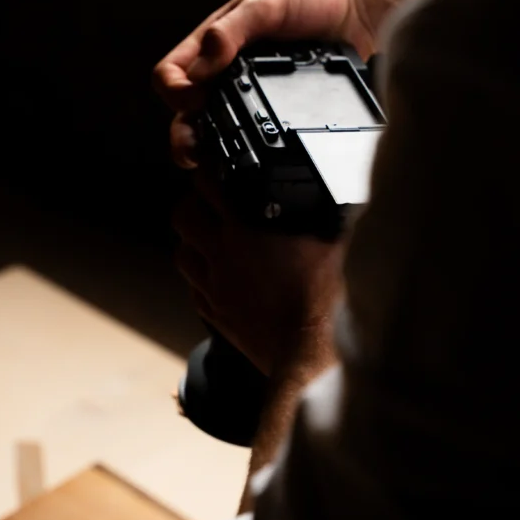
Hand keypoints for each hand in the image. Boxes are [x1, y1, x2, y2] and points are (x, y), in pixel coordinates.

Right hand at [153, 0, 454, 166]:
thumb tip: (200, 68)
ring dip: (210, 150)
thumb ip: (232, 32)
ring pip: (215, 130)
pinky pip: (250, 134)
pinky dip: (244, 149)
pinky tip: (253, 161)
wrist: (360, 2)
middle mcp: (224, 71)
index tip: (194, 102)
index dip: (174, 93)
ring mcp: (249, 92)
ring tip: (216, 167)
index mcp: (210, 43)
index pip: (171, 75)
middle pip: (185, 114)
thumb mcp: (267, 5)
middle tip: (194, 156)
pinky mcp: (276, 109)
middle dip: (183, 137)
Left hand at [173, 171, 343, 379]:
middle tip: (210, 201)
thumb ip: (325, 212)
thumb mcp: (335, 240)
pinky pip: (194, 287)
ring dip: (192, 240)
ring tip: (212, 238)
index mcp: (247, 227)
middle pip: (183, 214)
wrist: (310, 354)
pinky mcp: (217, 314)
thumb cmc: (327, 300)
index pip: (209, 182)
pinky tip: (220, 276)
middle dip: (193, 202)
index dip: (208, 168)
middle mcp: (223, 253)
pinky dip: (201, 277)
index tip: (215, 164)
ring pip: (182, 252)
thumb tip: (336, 194)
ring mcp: (215, 286)